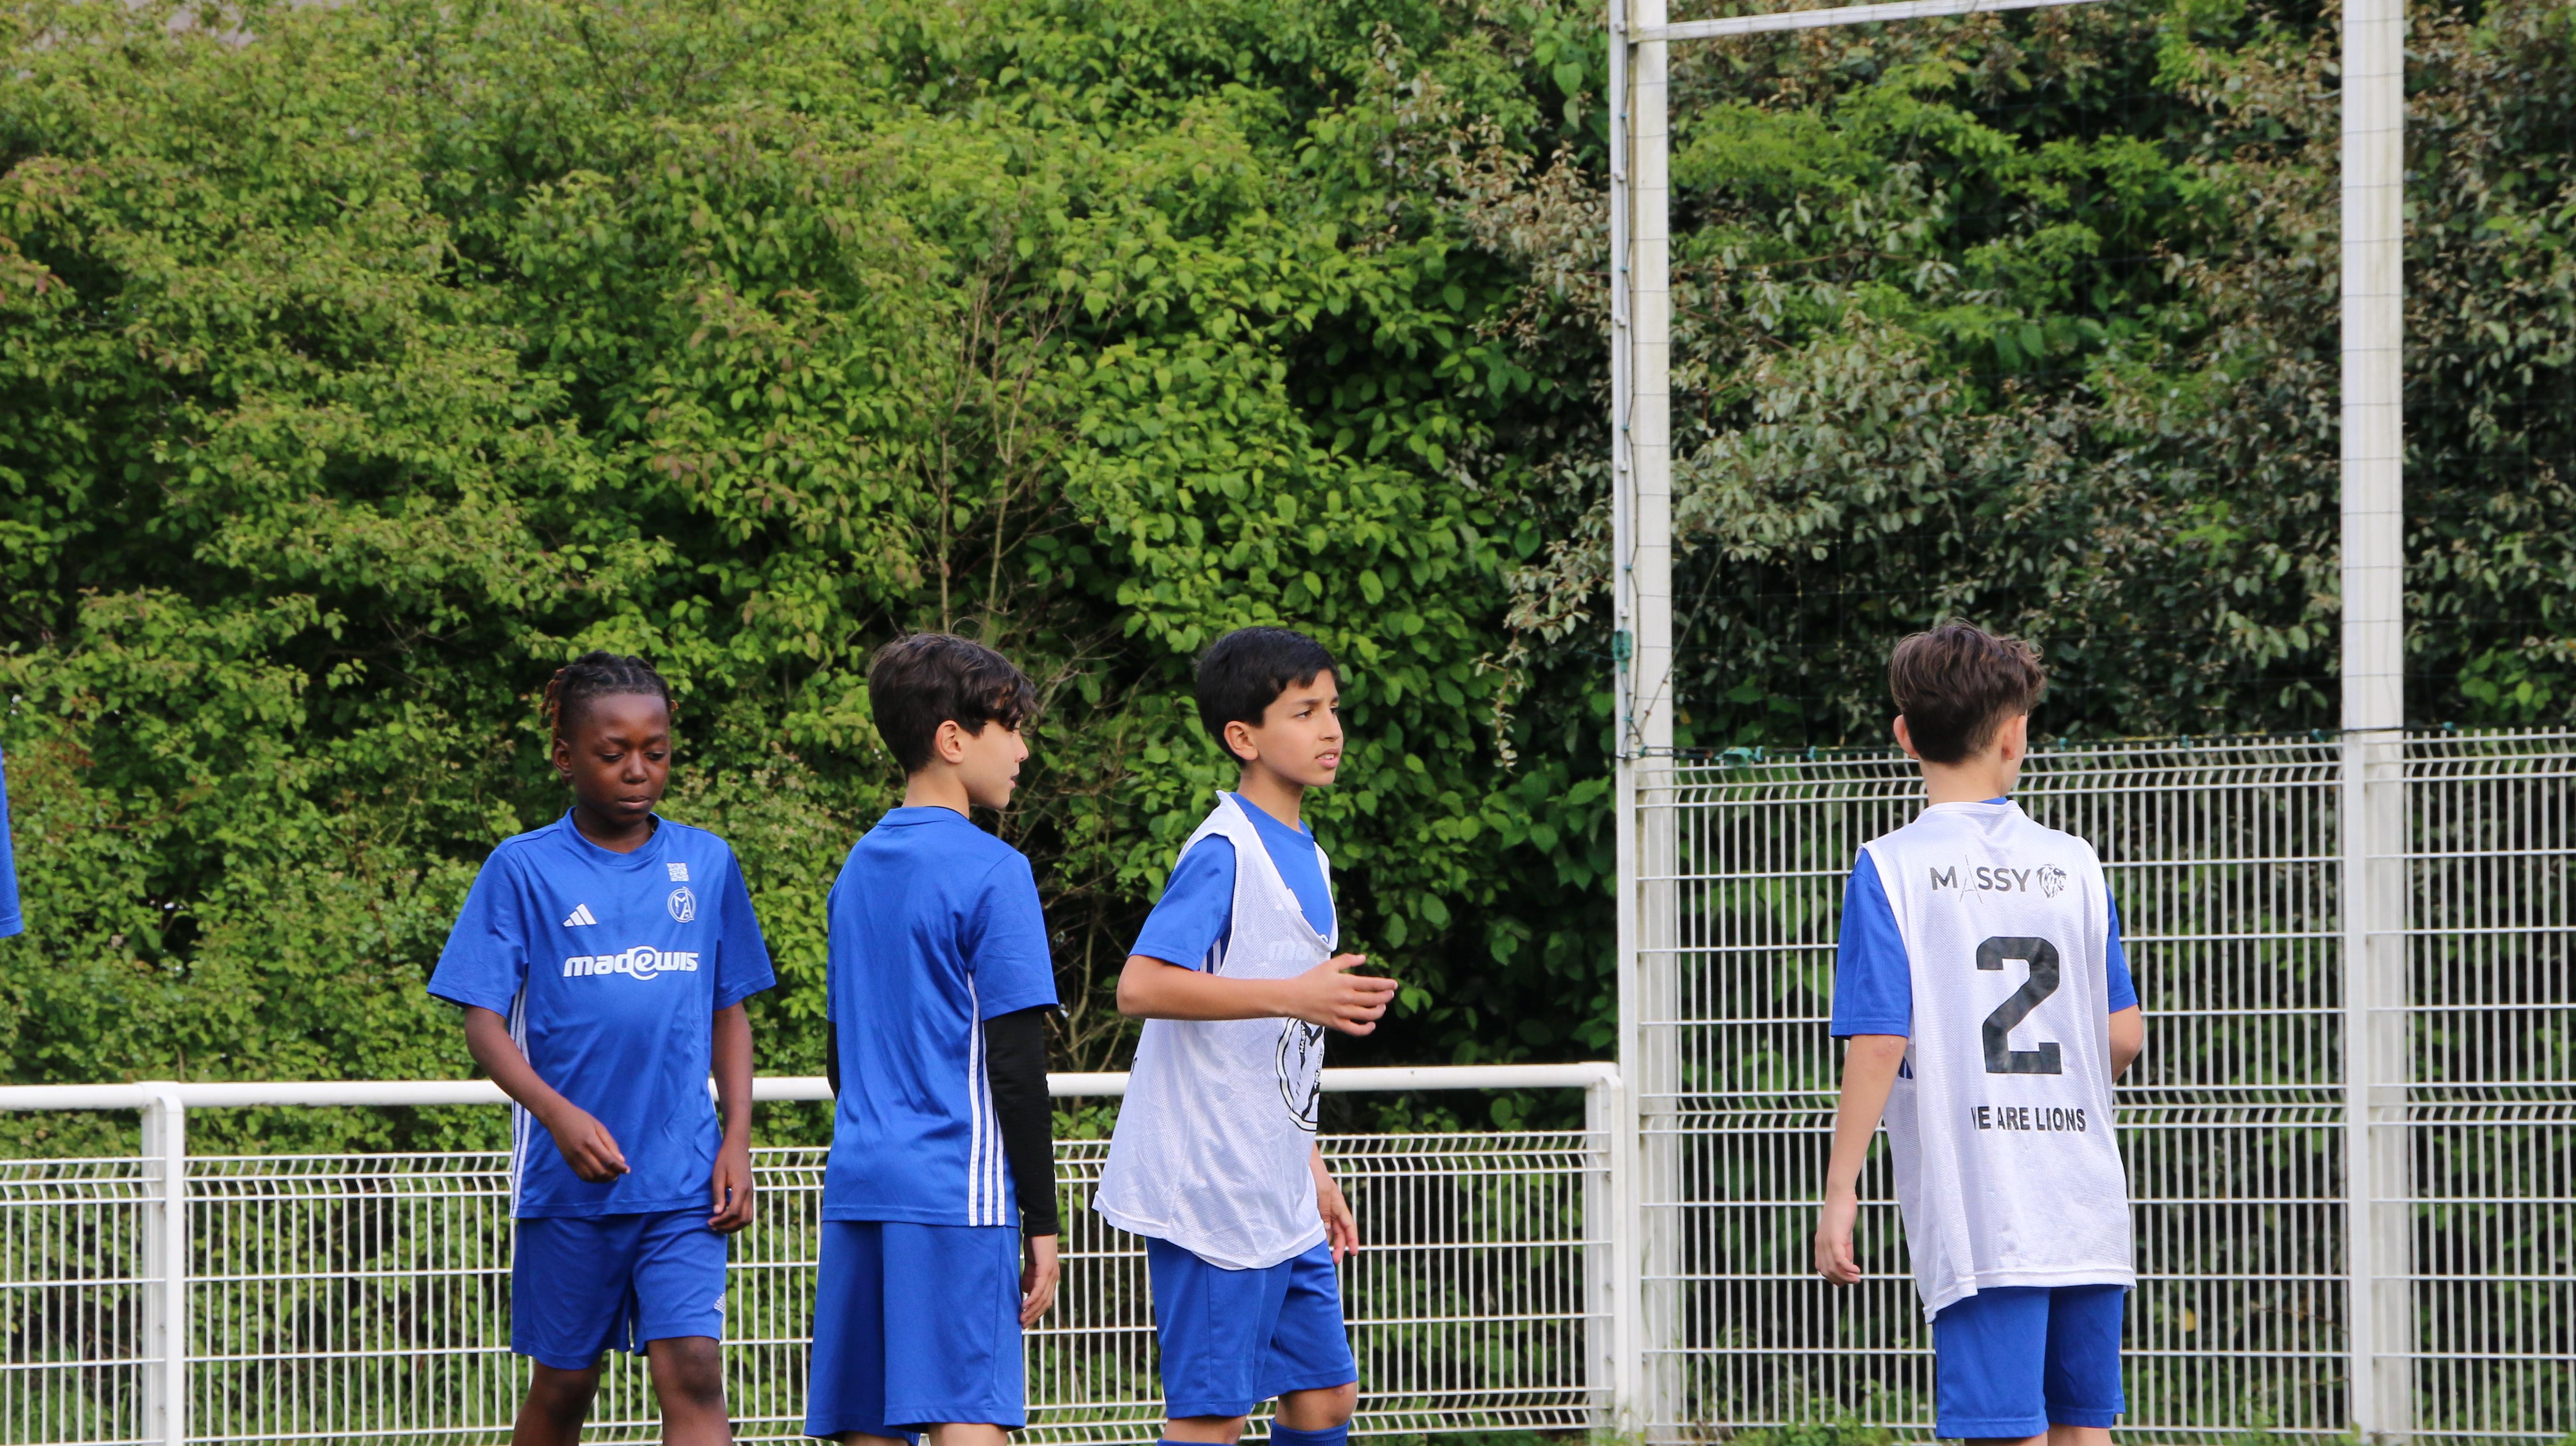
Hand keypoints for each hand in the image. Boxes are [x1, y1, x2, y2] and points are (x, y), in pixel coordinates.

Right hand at [542, 1105, 628, 1182]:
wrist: (557, 1118)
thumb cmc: (581, 1119)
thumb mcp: (599, 1127)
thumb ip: (610, 1143)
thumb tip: (621, 1160)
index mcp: (590, 1141)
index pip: (608, 1160)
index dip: (619, 1168)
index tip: (628, 1170)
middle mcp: (580, 1152)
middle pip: (599, 1171)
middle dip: (612, 1175)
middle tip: (620, 1173)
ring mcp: (573, 1159)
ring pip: (590, 1177)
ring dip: (602, 1180)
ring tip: (611, 1176)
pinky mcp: (568, 1162)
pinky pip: (581, 1176)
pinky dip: (592, 1179)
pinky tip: (599, 1175)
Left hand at [707, 1139, 754, 1232]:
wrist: (737, 1148)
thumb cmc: (725, 1160)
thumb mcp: (717, 1176)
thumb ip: (718, 1194)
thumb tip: (717, 1213)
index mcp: (741, 1188)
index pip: (733, 1212)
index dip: (721, 1220)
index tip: (709, 1221)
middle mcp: (749, 1193)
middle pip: (742, 1219)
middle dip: (727, 1227)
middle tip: (713, 1226)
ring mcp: (751, 1194)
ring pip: (748, 1218)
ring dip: (734, 1226)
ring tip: (720, 1226)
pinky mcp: (750, 1194)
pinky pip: (748, 1213)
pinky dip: (739, 1220)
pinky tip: (727, 1219)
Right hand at [1019, 1234, 1060, 1325]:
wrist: (1039, 1226)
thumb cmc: (1035, 1243)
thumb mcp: (1031, 1264)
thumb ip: (1029, 1278)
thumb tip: (1025, 1292)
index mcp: (1051, 1278)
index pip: (1045, 1301)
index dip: (1036, 1312)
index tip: (1026, 1322)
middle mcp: (1054, 1278)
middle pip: (1046, 1303)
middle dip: (1034, 1316)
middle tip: (1022, 1325)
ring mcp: (1051, 1274)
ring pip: (1042, 1299)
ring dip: (1031, 1311)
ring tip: (1021, 1319)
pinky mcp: (1046, 1269)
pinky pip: (1039, 1288)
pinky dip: (1031, 1299)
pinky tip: (1023, 1306)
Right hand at [1281, 954, 1398, 1035]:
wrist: (1293, 997)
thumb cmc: (1310, 980)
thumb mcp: (1329, 965)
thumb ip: (1347, 960)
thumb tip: (1364, 958)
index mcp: (1346, 982)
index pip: (1373, 984)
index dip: (1386, 985)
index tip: (1394, 985)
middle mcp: (1346, 998)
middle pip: (1374, 999)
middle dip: (1386, 997)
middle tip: (1390, 995)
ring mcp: (1342, 1012)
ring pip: (1368, 1015)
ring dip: (1379, 1011)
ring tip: (1381, 1007)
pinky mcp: (1336, 1023)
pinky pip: (1356, 1029)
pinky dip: (1367, 1029)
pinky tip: (1371, 1024)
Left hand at [1314, 1161, 1358, 1264]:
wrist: (1300, 1158)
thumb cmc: (1314, 1172)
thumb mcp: (1322, 1193)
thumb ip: (1325, 1212)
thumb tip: (1326, 1232)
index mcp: (1338, 1203)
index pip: (1349, 1225)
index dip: (1353, 1239)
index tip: (1354, 1254)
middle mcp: (1331, 1206)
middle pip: (1339, 1229)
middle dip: (1340, 1245)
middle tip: (1335, 1260)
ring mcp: (1321, 1206)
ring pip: (1328, 1227)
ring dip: (1328, 1240)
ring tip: (1324, 1254)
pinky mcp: (1310, 1205)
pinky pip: (1317, 1222)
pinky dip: (1318, 1232)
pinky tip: (1313, 1239)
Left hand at [1813, 1188, 1860, 1284]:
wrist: (1840, 1195)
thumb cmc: (1843, 1212)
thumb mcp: (1843, 1234)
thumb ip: (1844, 1248)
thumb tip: (1848, 1264)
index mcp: (1820, 1244)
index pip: (1822, 1267)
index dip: (1833, 1277)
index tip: (1845, 1281)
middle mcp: (1820, 1245)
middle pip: (1826, 1271)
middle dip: (1840, 1280)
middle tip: (1854, 1281)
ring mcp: (1826, 1242)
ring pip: (1832, 1268)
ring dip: (1846, 1277)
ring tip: (1857, 1279)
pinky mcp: (1834, 1238)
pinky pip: (1839, 1260)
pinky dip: (1848, 1268)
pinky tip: (1857, 1270)